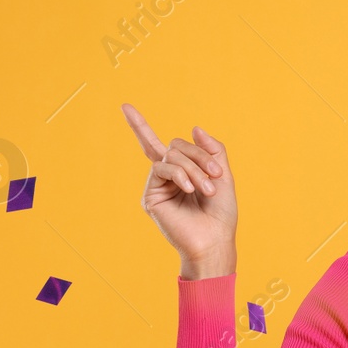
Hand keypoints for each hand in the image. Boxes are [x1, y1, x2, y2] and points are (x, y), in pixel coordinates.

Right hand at [121, 103, 237, 276]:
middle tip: (216, 177)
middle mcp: (166, 177)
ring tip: (207, 190)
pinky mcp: (150, 196)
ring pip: (172, 156)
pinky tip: (190, 189)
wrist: (214, 241)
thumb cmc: (221, 214)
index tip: (124, 106)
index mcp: (182, 172)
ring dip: (194, 169)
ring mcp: (157, 186)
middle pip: (176, 146)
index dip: (139, 126)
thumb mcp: (223, 176)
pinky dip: (180, 174)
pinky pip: (162, 169)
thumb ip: (212, 150)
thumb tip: (195, 127)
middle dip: (199, 157)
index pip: (161, 146)